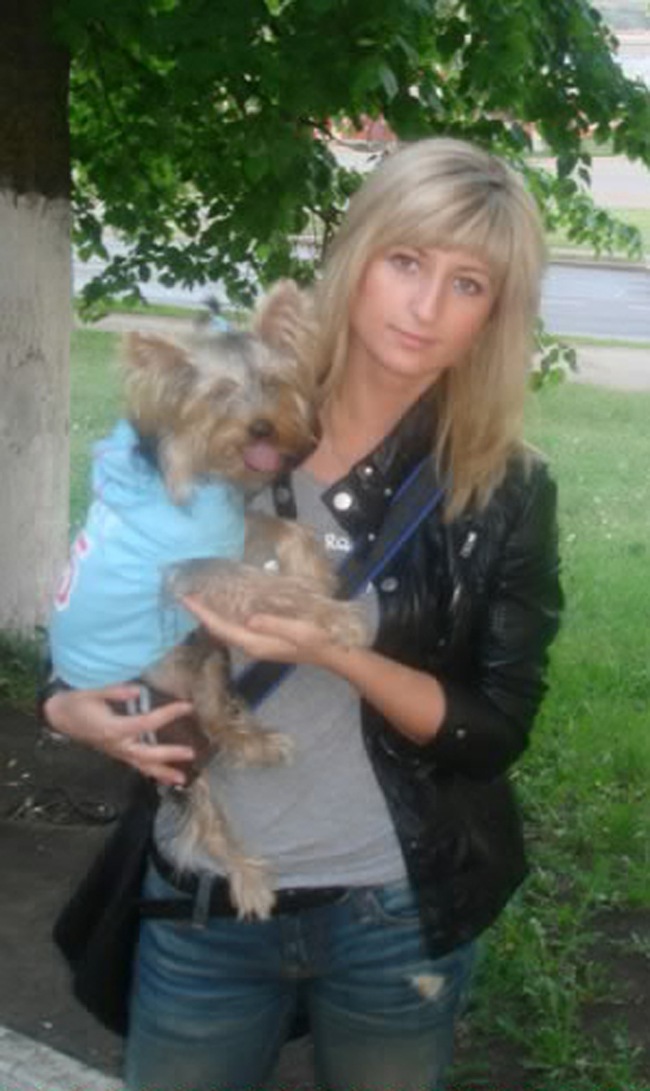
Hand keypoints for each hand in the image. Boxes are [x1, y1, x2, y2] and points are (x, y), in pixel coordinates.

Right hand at [44, 684, 195, 787]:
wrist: (59, 716)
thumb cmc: (77, 701)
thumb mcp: (91, 690)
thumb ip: (114, 691)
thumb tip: (136, 691)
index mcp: (113, 728)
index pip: (146, 723)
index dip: (168, 714)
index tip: (187, 706)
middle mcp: (117, 745)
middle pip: (146, 754)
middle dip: (169, 754)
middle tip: (191, 752)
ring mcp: (116, 752)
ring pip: (142, 766)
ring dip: (163, 773)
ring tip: (182, 780)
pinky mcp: (117, 753)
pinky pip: (136, 766)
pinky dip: (152, 772)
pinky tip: (166, 777)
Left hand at [181, 595, 339, 667]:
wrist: (331, 654)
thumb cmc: (317, 640)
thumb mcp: (298, 631)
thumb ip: (274, 625)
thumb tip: (250, 618)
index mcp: (256, 643)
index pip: (221, 628)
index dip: (202, 613)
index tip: (186, 598)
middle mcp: (251, 646)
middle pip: (218, 630)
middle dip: (201, 614)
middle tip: (187, 594)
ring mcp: (256, 645)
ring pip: (225, 630)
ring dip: (211, 616)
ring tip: (199, 598)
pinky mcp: (261, 641)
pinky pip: (235, 629)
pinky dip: (223, 617)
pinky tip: (222, 606)